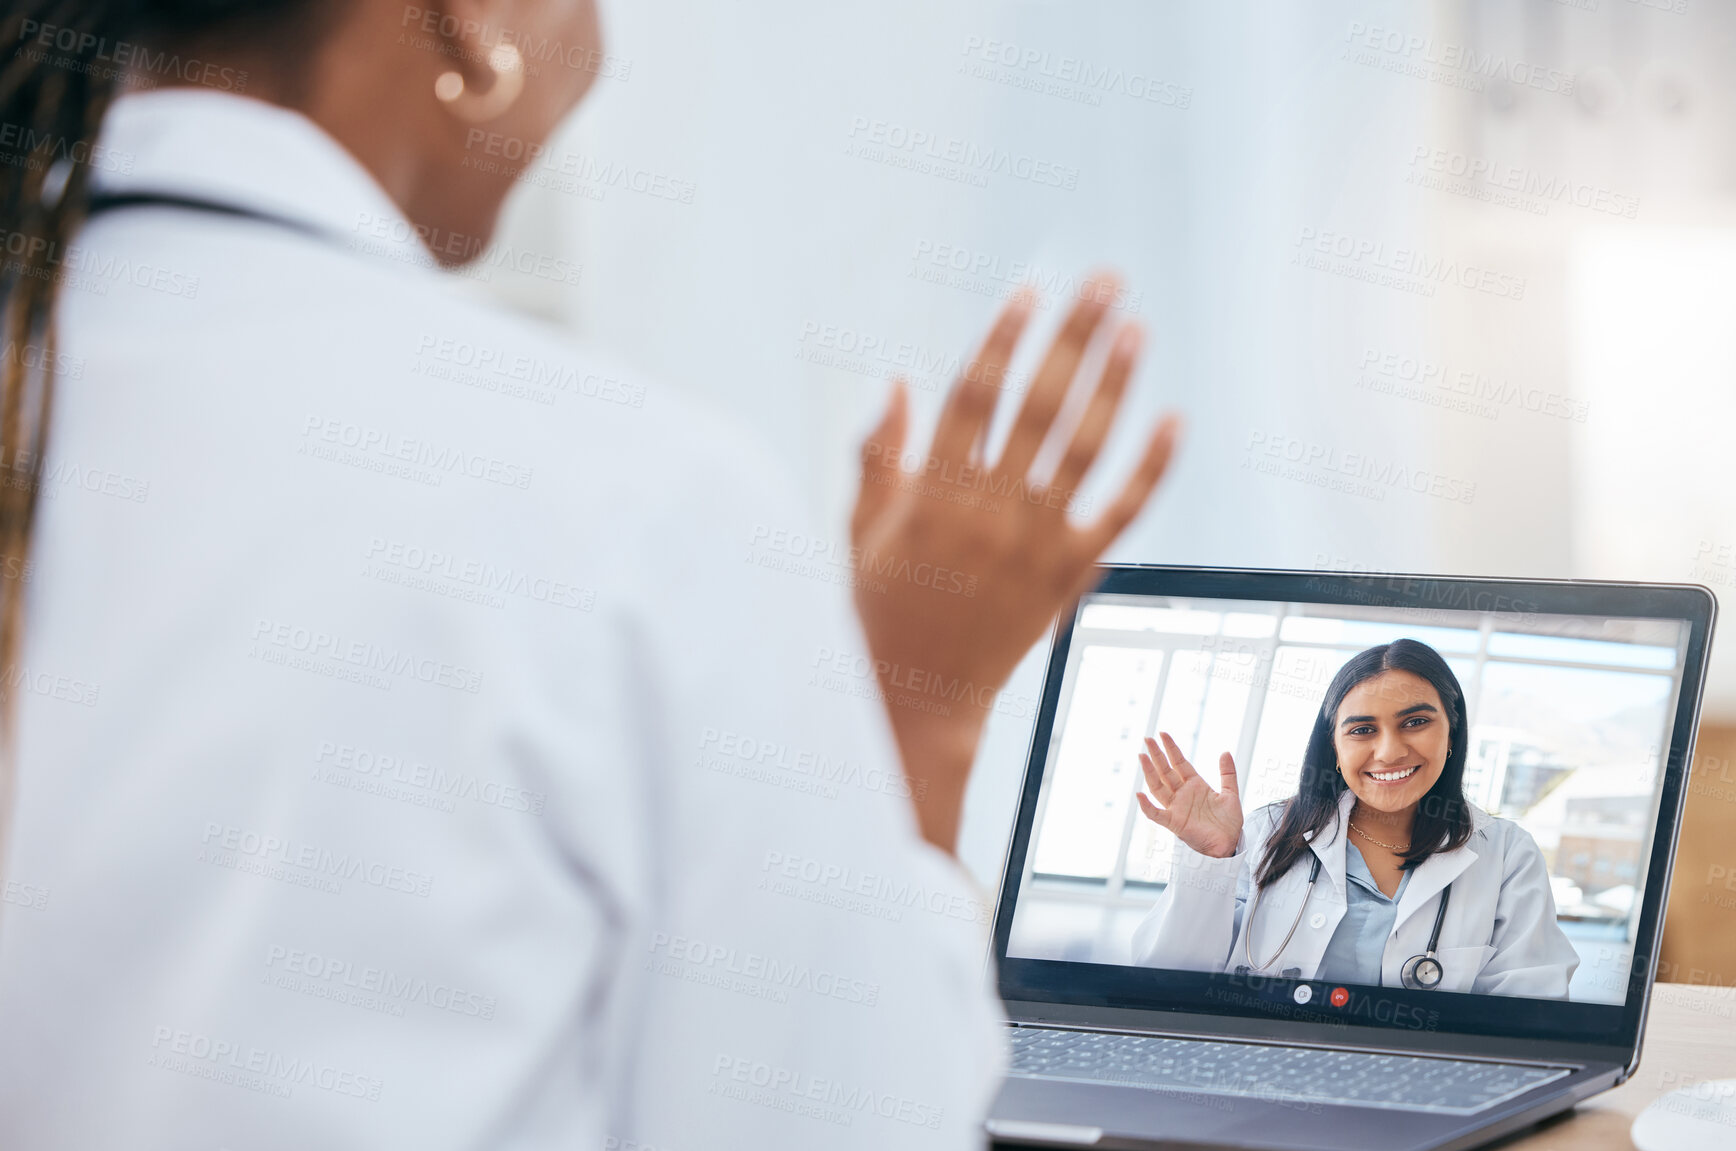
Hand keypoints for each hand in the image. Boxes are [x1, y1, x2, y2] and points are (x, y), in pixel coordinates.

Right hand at [851, 274, 1180, 852]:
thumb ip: (879, 457)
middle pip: (1039, 404)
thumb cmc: (882, 607)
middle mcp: (988, 510)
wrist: (921, 695)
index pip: (974, 396)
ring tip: (1135, 329)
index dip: (1004, 339)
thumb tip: (897, 384)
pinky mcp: (1069, 574)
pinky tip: (1171, 422)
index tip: (1030, 291)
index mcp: (931, 492)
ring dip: (1114, 384)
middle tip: (1104, 282)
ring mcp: (1033, 543)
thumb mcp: (861, 530)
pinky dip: (1149, 469)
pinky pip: (1119, 513)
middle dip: (1073, 336)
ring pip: (1083, 448)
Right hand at [1136, 733, 1242, 858]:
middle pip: (1166, 771)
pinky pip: (1157, 814)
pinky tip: (1139, 794)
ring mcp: (1176, 807)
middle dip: (1157, 754)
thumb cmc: (1229, 822)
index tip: (1163, 734)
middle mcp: (1182, 794)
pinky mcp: (1174, 823)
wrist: (1230, 844)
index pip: (1179, 763)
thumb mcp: (1230, 794)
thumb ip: (1227, 774)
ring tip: (1142, 756)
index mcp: (1195, 785)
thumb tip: (1225, 752)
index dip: (1171, 748)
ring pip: (1158, 787)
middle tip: (1147, 738)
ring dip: (1149, 772)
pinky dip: (1147, 805)